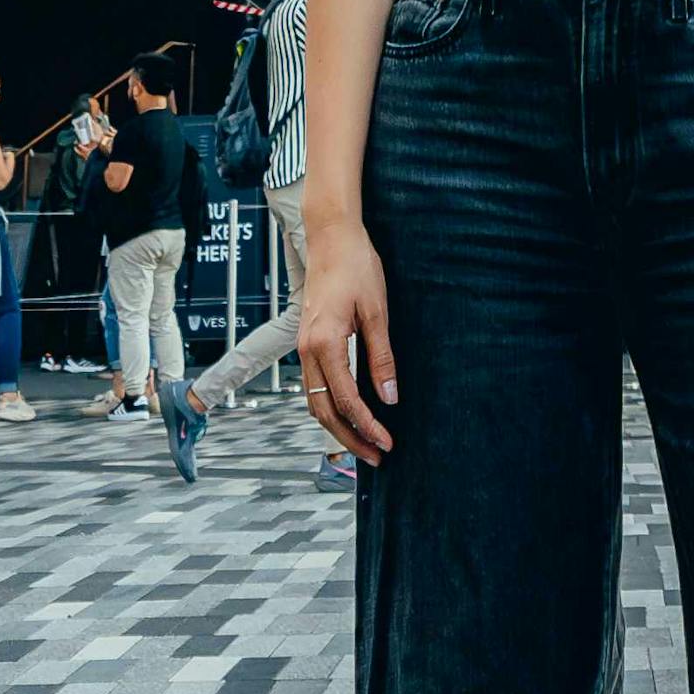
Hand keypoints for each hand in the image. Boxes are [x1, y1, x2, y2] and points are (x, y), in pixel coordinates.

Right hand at [299, 217, 396, 465]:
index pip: (346, 400)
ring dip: (338, 426)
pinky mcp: (307, 342)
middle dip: (350, 438)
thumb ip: (381, 356)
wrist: (331, 237)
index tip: (387, 443)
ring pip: (315, 402)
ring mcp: (303, 347)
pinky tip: (349, 413)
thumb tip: (389, 396)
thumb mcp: (377, 311)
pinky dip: (330, 407)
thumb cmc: (356, 267)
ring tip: (365, 442)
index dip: (367, 426)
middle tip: (376, 456)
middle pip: (324, 411)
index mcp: (325, 343)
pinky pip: (314, 386)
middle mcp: (307, 350)